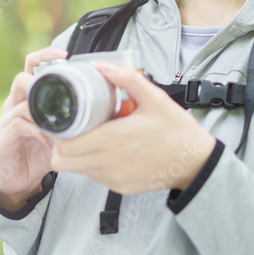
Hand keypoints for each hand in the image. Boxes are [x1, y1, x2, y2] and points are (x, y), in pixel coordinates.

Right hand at [0, 47, 66, 208]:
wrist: (21, 180)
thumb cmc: (41, 151)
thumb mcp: (61, 131)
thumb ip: (75, 118)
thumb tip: (104, 107)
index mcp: (29, 98)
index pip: (32, 68)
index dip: (45, 56)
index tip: (64, 53)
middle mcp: (15, 105)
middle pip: (21, 79)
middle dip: (39, 77)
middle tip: (59, 82)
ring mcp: (6, 121)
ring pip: (19, 102)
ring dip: (40, 107)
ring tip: (58, 115)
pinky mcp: (2, 138)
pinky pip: (17, 125)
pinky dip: (35, 129)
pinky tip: (48, 138)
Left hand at [49, 63, 216, 194]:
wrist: (196, 162)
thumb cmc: (177, 131)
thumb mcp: (155, 98)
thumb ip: (127, 79)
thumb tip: (102, 66)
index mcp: (116, 138)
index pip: (67, 144)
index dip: (57, 133)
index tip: (61, 120)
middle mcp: (111, 162)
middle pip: (64, 160)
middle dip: (60, 144)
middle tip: (67, 128)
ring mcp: (114, 178)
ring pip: (77, 170)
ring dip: (75, 155)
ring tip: (85, 137)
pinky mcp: (120, 187)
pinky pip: (94, 177)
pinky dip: (91, 164)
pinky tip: (104, 150)